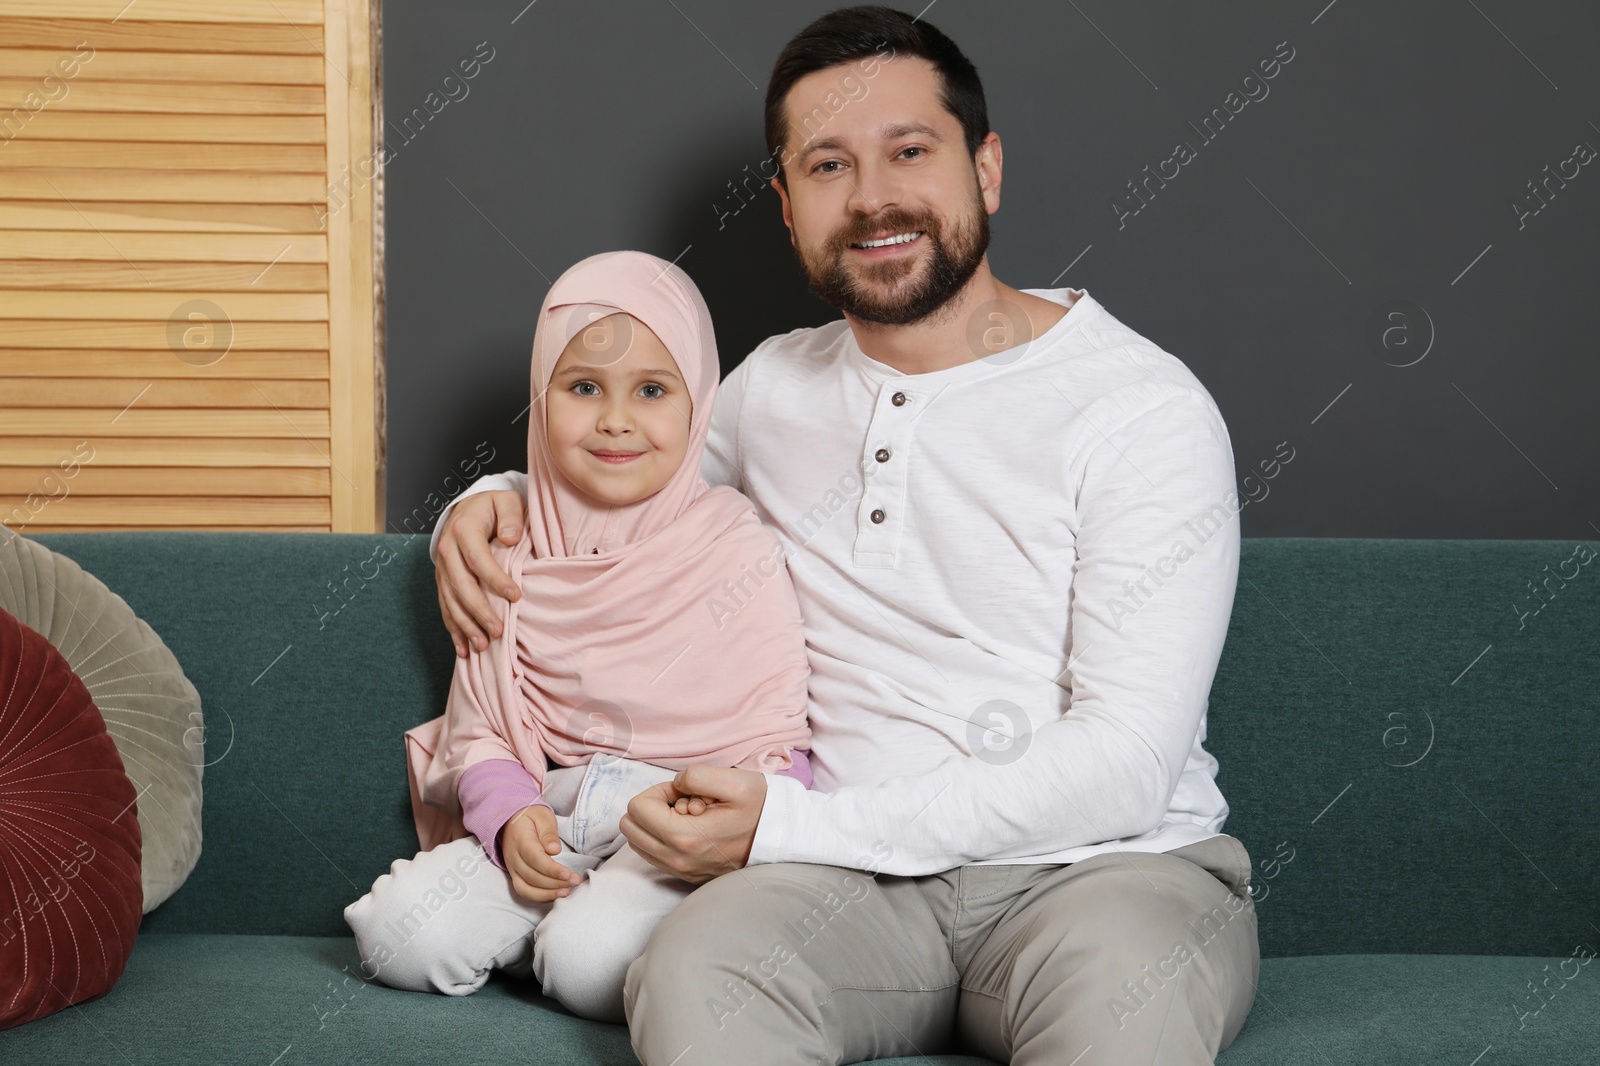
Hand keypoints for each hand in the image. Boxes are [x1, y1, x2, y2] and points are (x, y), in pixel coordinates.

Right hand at [435, 489, 526, 656]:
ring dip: (465, 626)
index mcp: (463, 530)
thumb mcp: (506, 501)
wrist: (467, 509)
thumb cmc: (493, 508)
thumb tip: (510, 538)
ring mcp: (442, 569)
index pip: (478, 559)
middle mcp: (447, 551)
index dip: (496, 580)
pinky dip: (454, 630)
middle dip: (479, 611)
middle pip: (461, 586)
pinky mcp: (442, 582)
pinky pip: (445, 608)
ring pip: (451, 602)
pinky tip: (464, 650)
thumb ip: (511, 516)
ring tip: (483, 646)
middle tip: (499, 631)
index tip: (516, 596)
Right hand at [499, 803, 580, 902]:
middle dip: (555, 883)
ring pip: (526, 889)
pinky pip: (525, 891)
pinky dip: (540, 897)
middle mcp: (513, 857)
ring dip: (548, 894)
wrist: (510, 820)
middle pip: (532, 877)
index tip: (567, 874)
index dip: (551, 870)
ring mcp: (512, 868)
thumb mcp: (542, 816)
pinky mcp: (515, 875)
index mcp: (520, 840)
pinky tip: (556, 894)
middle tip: (575, 881)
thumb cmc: (530, 817)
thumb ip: (548, 833)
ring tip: (567, 892)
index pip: (534, 859)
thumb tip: (554, 850)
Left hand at [619, 766, 765, 883]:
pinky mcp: (687, 876)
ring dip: (657, 824)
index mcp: (684, 837)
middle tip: (684, 802)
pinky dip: (664, 838)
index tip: (685, 792)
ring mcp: (682, 871)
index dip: (659, 791)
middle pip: (631, 827)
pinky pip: (654, 855)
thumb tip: (675, 786)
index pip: (637, 807)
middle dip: (652, 807)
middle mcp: (678, 860)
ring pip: (639, 842)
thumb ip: (694, 775)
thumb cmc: (760, 808)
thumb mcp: (732, 780)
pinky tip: (692, 829)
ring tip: (690, 816)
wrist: (782, 838)